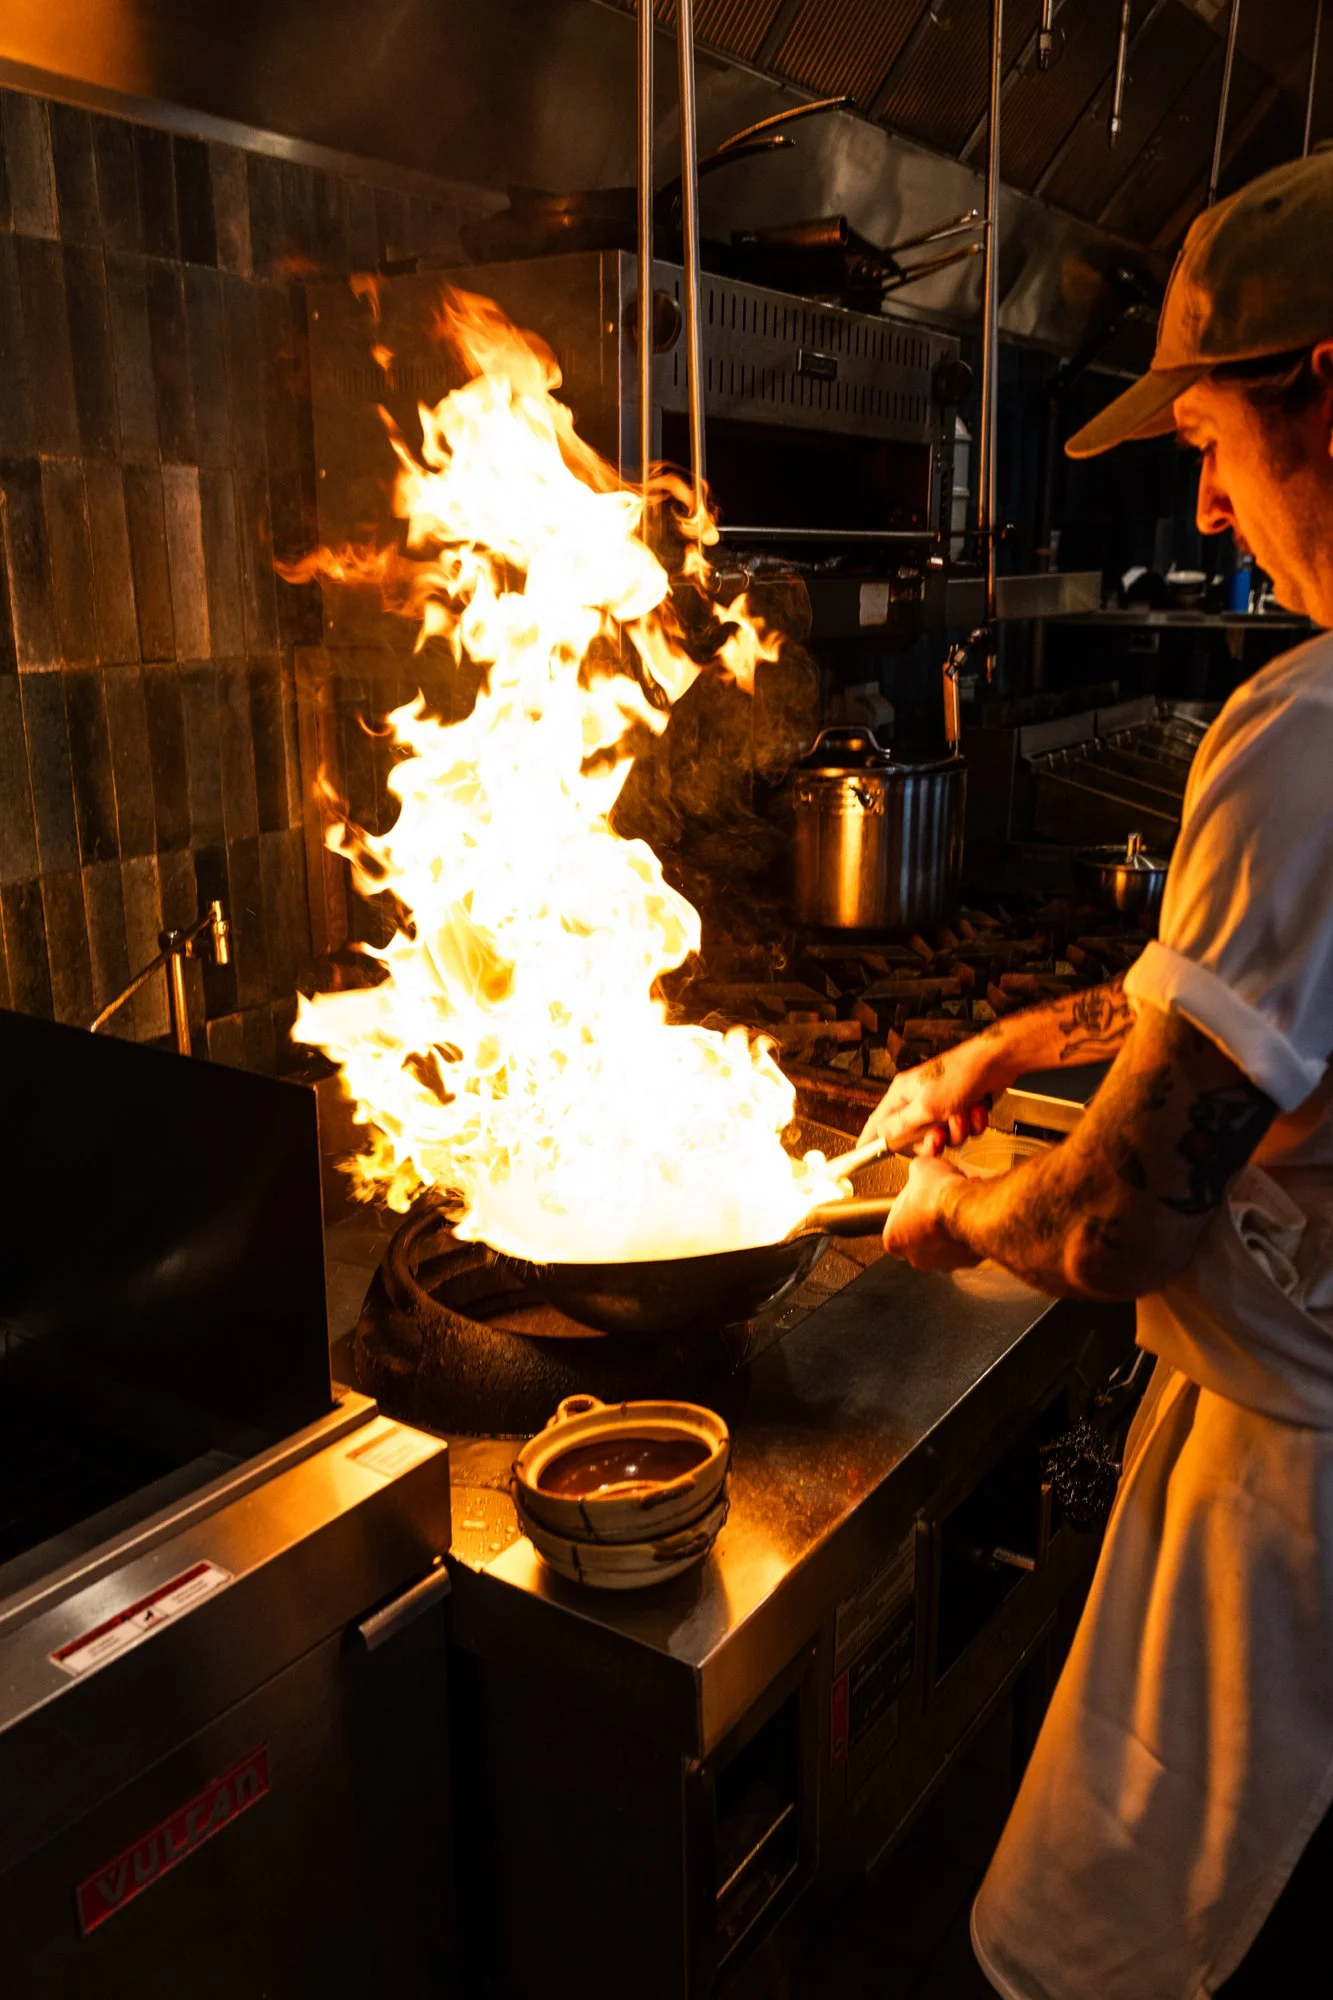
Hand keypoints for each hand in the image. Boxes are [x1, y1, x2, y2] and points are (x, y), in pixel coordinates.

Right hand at [858, 1038, 997, 1154]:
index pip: (878, 1120)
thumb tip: (881, 1134)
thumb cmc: (958, 1076)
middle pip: (916, 1136)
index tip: (861, 1152)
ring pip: (944, 1136)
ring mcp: (942, 1104)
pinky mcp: (962, 1108)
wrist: (995, 1063)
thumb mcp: (926, 1106)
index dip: (870, 1138)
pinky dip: (973, 1122)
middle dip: (933, 1140)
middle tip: (940, 1136)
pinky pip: (964, 1129)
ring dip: (957, 1130)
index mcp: (903, 1094)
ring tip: (963, 1113)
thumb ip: (902, 1124)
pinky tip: (977, 1108)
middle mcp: (919, 1099)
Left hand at [881, 1155, 981, 1270]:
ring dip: (950, 1226)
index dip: (908, 1210)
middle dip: (930, 1220)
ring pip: (944, 1243)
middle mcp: (915, 1256)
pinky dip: (969, 1232)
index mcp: (893, 1238)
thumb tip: (921, 1169)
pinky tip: (973, 1213)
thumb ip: (916, 1173)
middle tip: (940, 1202)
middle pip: (919, 1237)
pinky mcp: (967, 1262)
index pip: (895, 1228)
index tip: (917, 1200)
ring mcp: (942, 1263)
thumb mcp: (919, 1168)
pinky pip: (966, 1247)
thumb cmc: (937, 1194)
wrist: (968, 1207)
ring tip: (959, 1204)